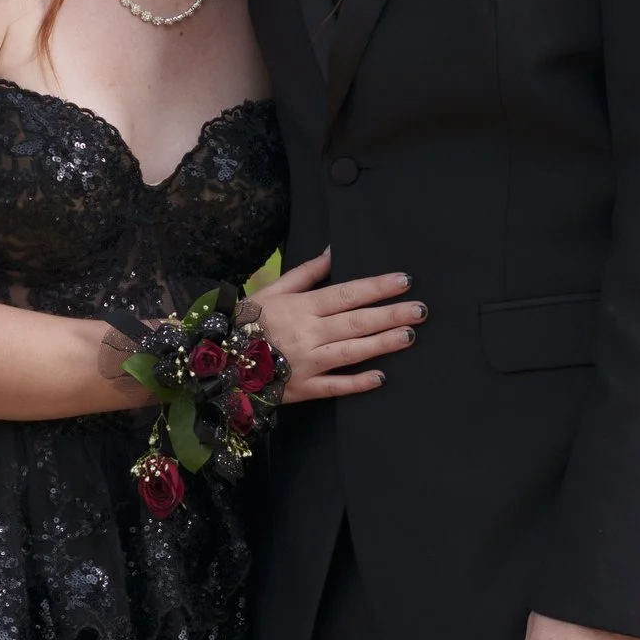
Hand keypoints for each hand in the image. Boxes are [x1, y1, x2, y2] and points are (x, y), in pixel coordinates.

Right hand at [251, 249, 423, 402]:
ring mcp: (306, 363)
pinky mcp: (303, 388)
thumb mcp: (274, 290)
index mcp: (302, 307)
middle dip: (390, 315)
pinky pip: (334, 386)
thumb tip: (333, 251)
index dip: (377, 287)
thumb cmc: (249, 320)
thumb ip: (307, 273)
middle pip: (356, 322)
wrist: (219, 359)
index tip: (404, 280)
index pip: (347, 294)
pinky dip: (357, 383)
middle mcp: (308, 334)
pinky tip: (381, 378)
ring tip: (409, 336)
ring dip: (382, 344)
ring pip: (351, 352)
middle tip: (421, 310)